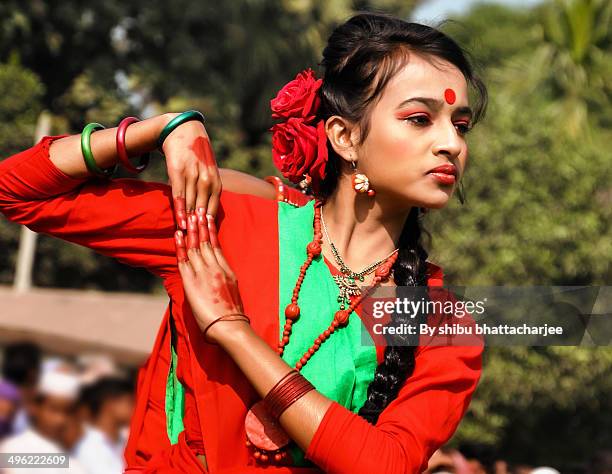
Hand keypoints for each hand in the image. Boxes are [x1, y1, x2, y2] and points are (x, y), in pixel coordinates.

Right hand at [162, 115, 221, 229]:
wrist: (183, 130)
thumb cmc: (196, 154)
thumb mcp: (209, 170)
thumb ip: (209, 189)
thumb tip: (208, 211)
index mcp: (216, 181)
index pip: (214, 208)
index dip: (210, 225)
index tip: (208, 239)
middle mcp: (207, 179)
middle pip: (203, 208)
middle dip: (201, 227)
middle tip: (198, 244)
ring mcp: (193, 175)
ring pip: (192, 203)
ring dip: (190, 221)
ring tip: (189, 237)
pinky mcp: (179, 171)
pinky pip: (180, 194)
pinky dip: (181, 209)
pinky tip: (181, 221)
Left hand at [174, 211, 246, 343]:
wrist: (231, 326)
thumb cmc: (233, 317)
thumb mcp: (232, 294)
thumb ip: (225, 283)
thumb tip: (219, 282)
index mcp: (227, 271)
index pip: (216, 247)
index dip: (210, 233)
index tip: (208, 220)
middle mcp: (216, 268)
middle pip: (205, 243)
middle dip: (200, 225)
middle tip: (197, 209)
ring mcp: (204, 274)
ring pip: (195, 247)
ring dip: (190, 230)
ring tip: (187, 215)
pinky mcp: (192, 282)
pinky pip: (184, 260)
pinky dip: (180, 246)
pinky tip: (178, 234)